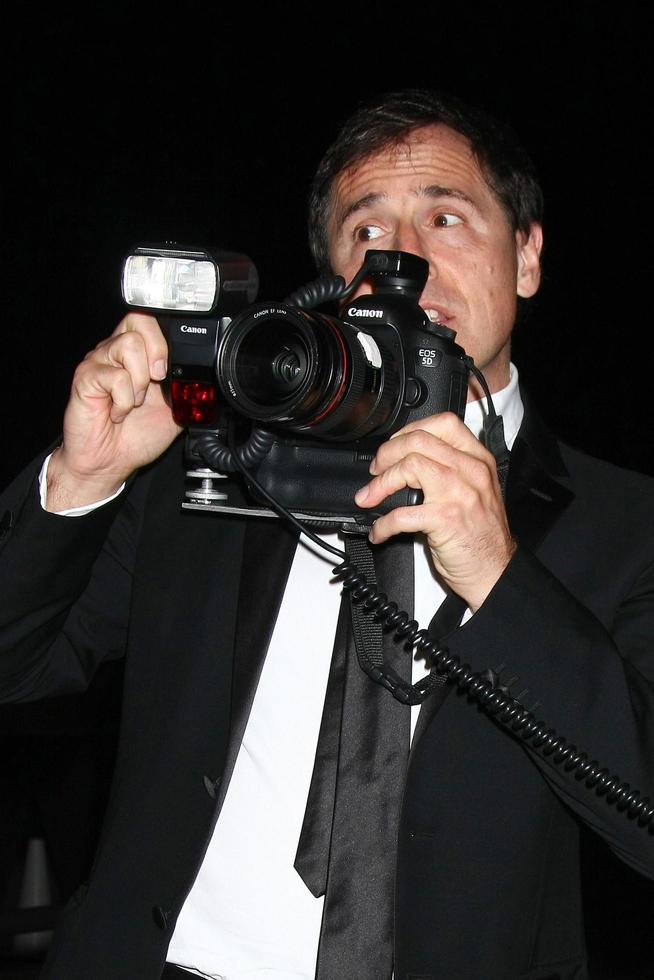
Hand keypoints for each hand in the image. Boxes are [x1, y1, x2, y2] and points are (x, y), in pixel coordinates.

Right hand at [46, 313, 181, 510]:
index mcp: (138, 355)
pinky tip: (118, 413)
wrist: (111, 462)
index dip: (167, 335)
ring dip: (140, 380)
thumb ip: (187, 393)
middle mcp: (116, 352)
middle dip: (157, 350)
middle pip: (139, 319)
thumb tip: (206, 385)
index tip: (173, 368)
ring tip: (135, 402)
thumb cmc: (136, 436)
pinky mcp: (86, 378)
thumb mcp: (175, 413)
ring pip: (128, 344)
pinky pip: (115, 376)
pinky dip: (124, 400)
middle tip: (158, 379)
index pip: (151, 319)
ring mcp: (99, 362)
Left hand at [353, 412, 514, 610]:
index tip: (393, 447)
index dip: (409, 431)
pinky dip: (382, 524)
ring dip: (380, 483)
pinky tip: (379, 532)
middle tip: (375, 472)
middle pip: (418, 440)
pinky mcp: (445, 519)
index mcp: (478, 460)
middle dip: (387, 454)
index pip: (443, 423)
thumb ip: (450, 469)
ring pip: (409, 466)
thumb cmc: (483, 535)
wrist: (495, 571)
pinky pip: (401, 513)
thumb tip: (404, 462)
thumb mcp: (475, 491)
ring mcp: (459, 493)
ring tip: (369, 498)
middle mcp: (471, 471)